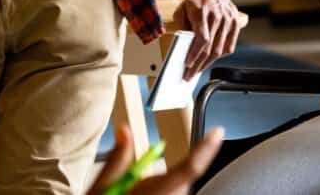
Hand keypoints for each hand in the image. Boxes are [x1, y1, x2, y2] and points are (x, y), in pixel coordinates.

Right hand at [85, 125, 223, 194]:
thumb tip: (124, 130)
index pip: (190, 168)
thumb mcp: (102, 187)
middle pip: (184, 180)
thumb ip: (118, 159)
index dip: (206, 149)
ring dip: (167, 188)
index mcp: (156, 194)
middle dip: (171, 172)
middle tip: (138, 181)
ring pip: (180, 190)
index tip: (217, 132)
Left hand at [177, 0, 239, 80]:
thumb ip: (182, 26)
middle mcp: (217, 16)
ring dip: (208, 63)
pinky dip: (220, 56)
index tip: (187, 64)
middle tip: (189, 75)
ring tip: (198, 71)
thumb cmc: (195, 1)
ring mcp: (228, 20)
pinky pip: (229, 46)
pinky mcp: (235, 24)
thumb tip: (182, 45)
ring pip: (219, 49)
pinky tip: (210, 61)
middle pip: (210, 47)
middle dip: (198, 64)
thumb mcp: (182, 9)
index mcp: (202, 11)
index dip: (195, 53)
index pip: (201, 37)